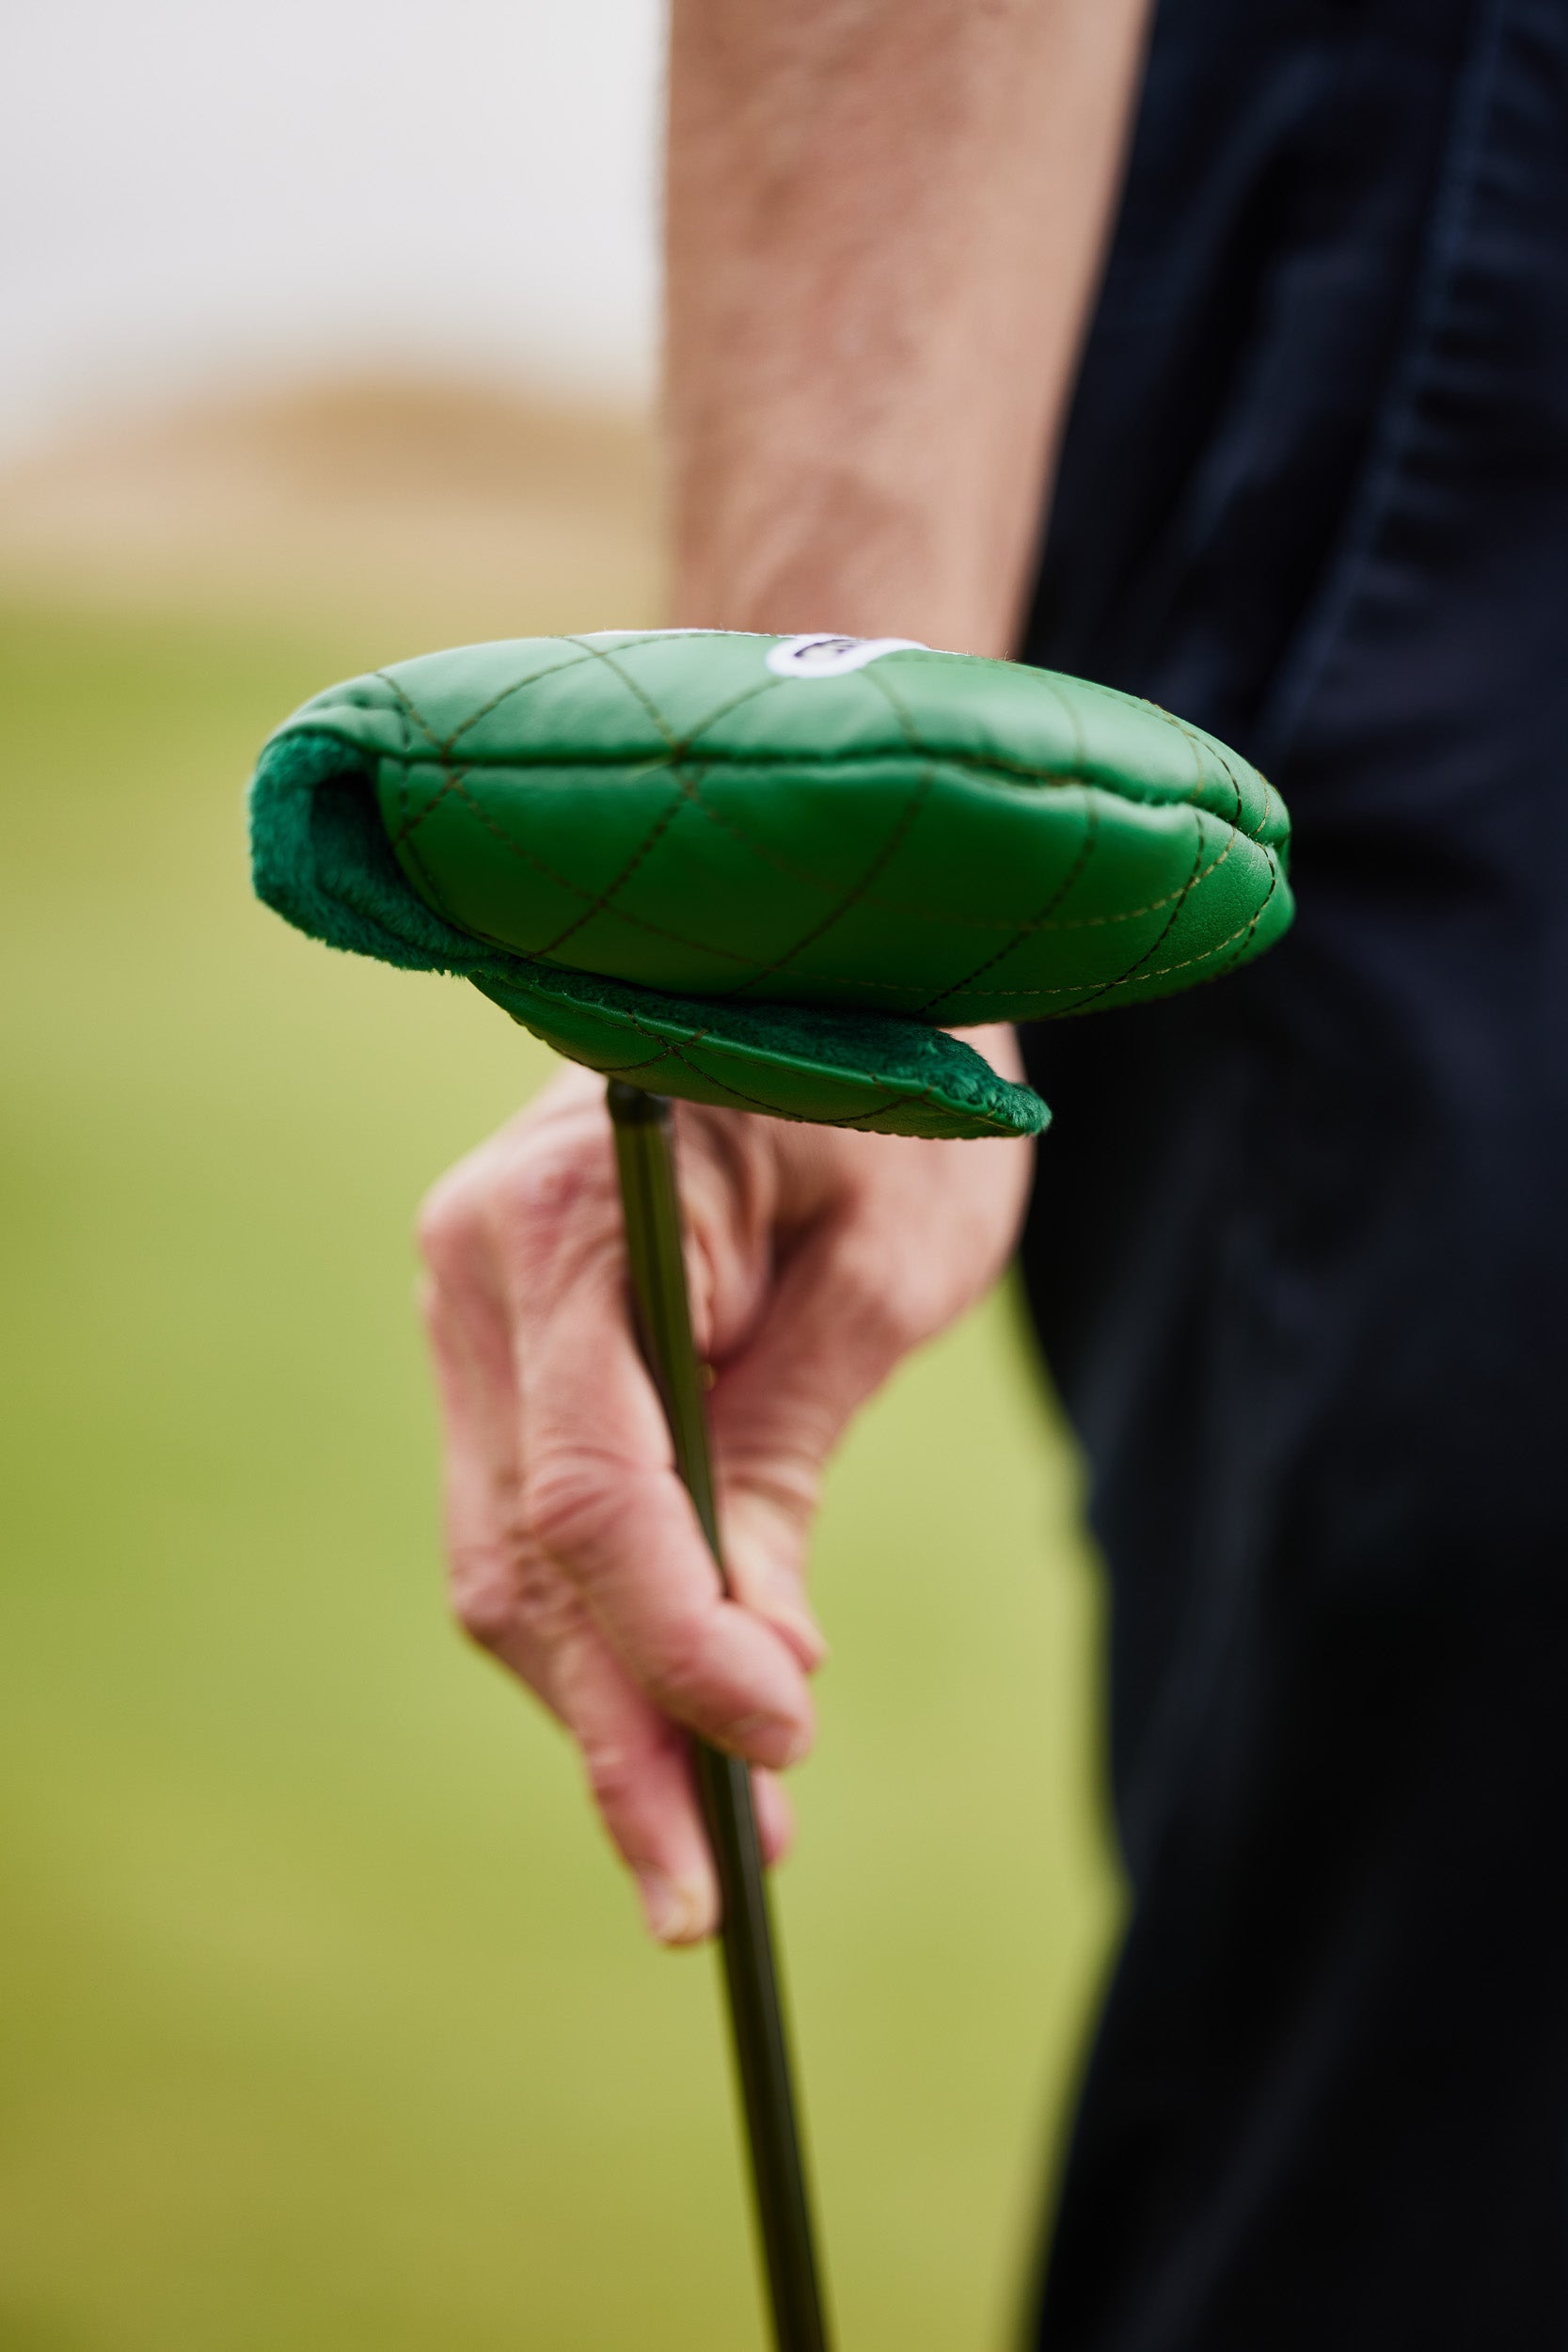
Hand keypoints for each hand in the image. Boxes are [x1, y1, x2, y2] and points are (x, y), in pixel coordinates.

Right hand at [416, 1032, 1033, 1944]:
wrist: (842, 954)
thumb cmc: (897, 1076)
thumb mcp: (890, 1270)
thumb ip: (792, 1459)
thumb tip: (750, 1675)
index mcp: (570, 1215)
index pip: (590, 1489)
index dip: (676, 1644)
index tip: (782, 1751)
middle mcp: (477, 1265)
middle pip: (522, 1557)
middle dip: (623, 1732)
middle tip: (720, 1896)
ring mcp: (475, 1308)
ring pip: (510, 1565)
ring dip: (612, 1708)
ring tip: (726, 1840)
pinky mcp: (511, 1346)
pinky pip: (538, 1519)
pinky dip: (612, 1629)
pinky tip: (694, 1716)